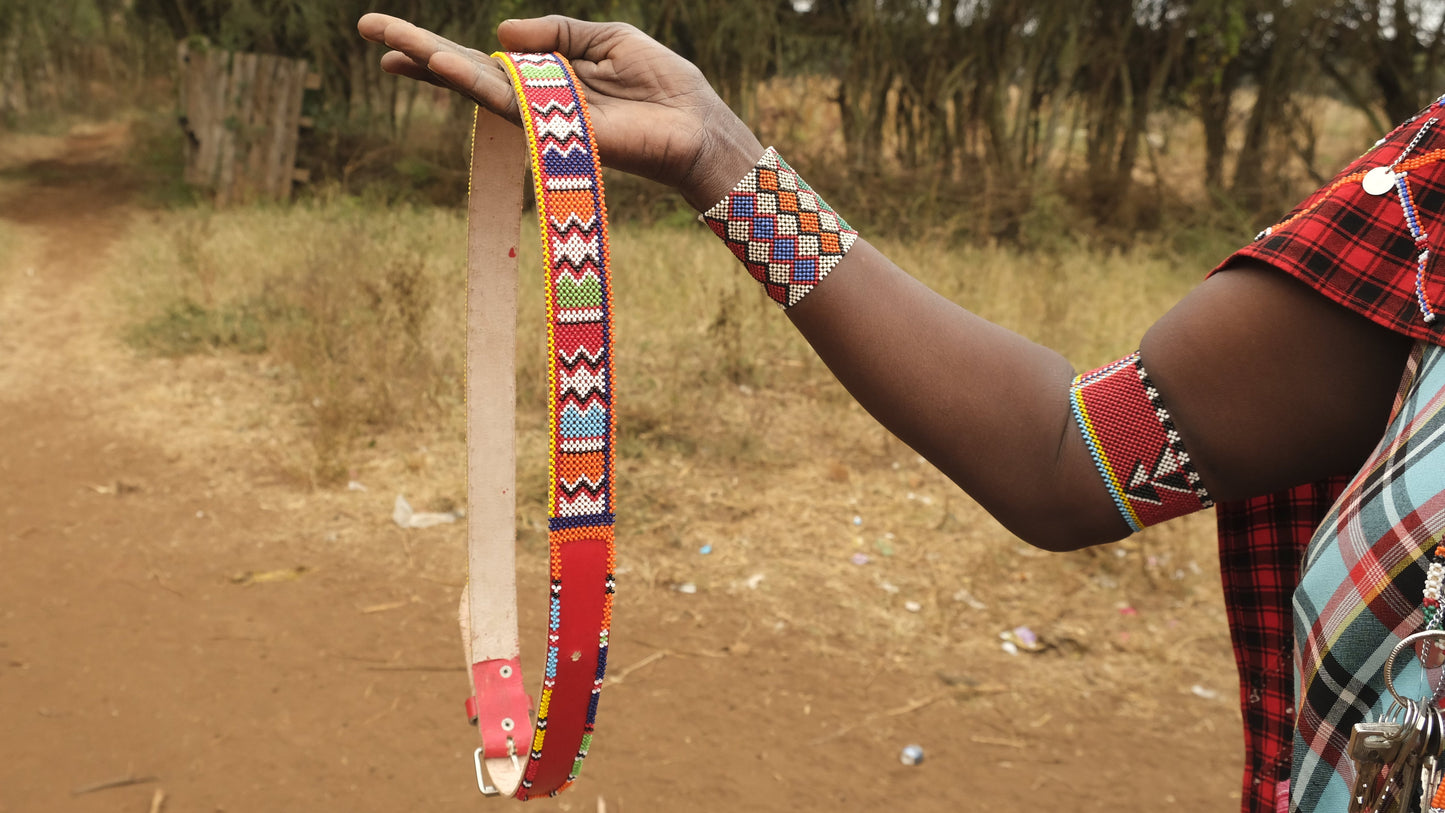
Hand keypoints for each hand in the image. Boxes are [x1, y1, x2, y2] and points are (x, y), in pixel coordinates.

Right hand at [356, 13, 764, 209]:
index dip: (436, 45)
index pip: (479, 57)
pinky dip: (476, 83)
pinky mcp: (557, 133)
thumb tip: (501, 34)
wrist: (696, 124)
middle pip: (466, 71)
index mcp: (544, 74)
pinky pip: (510, 104)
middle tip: (368, 30)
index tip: (389, 34)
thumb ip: (556, 32)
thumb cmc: (660, 83)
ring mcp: (543, 118)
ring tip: (393, 46)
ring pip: (478, 88)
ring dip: (436, 64)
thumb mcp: (606, 38)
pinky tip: (445, 64)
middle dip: (417, 51)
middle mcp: (536, 98)